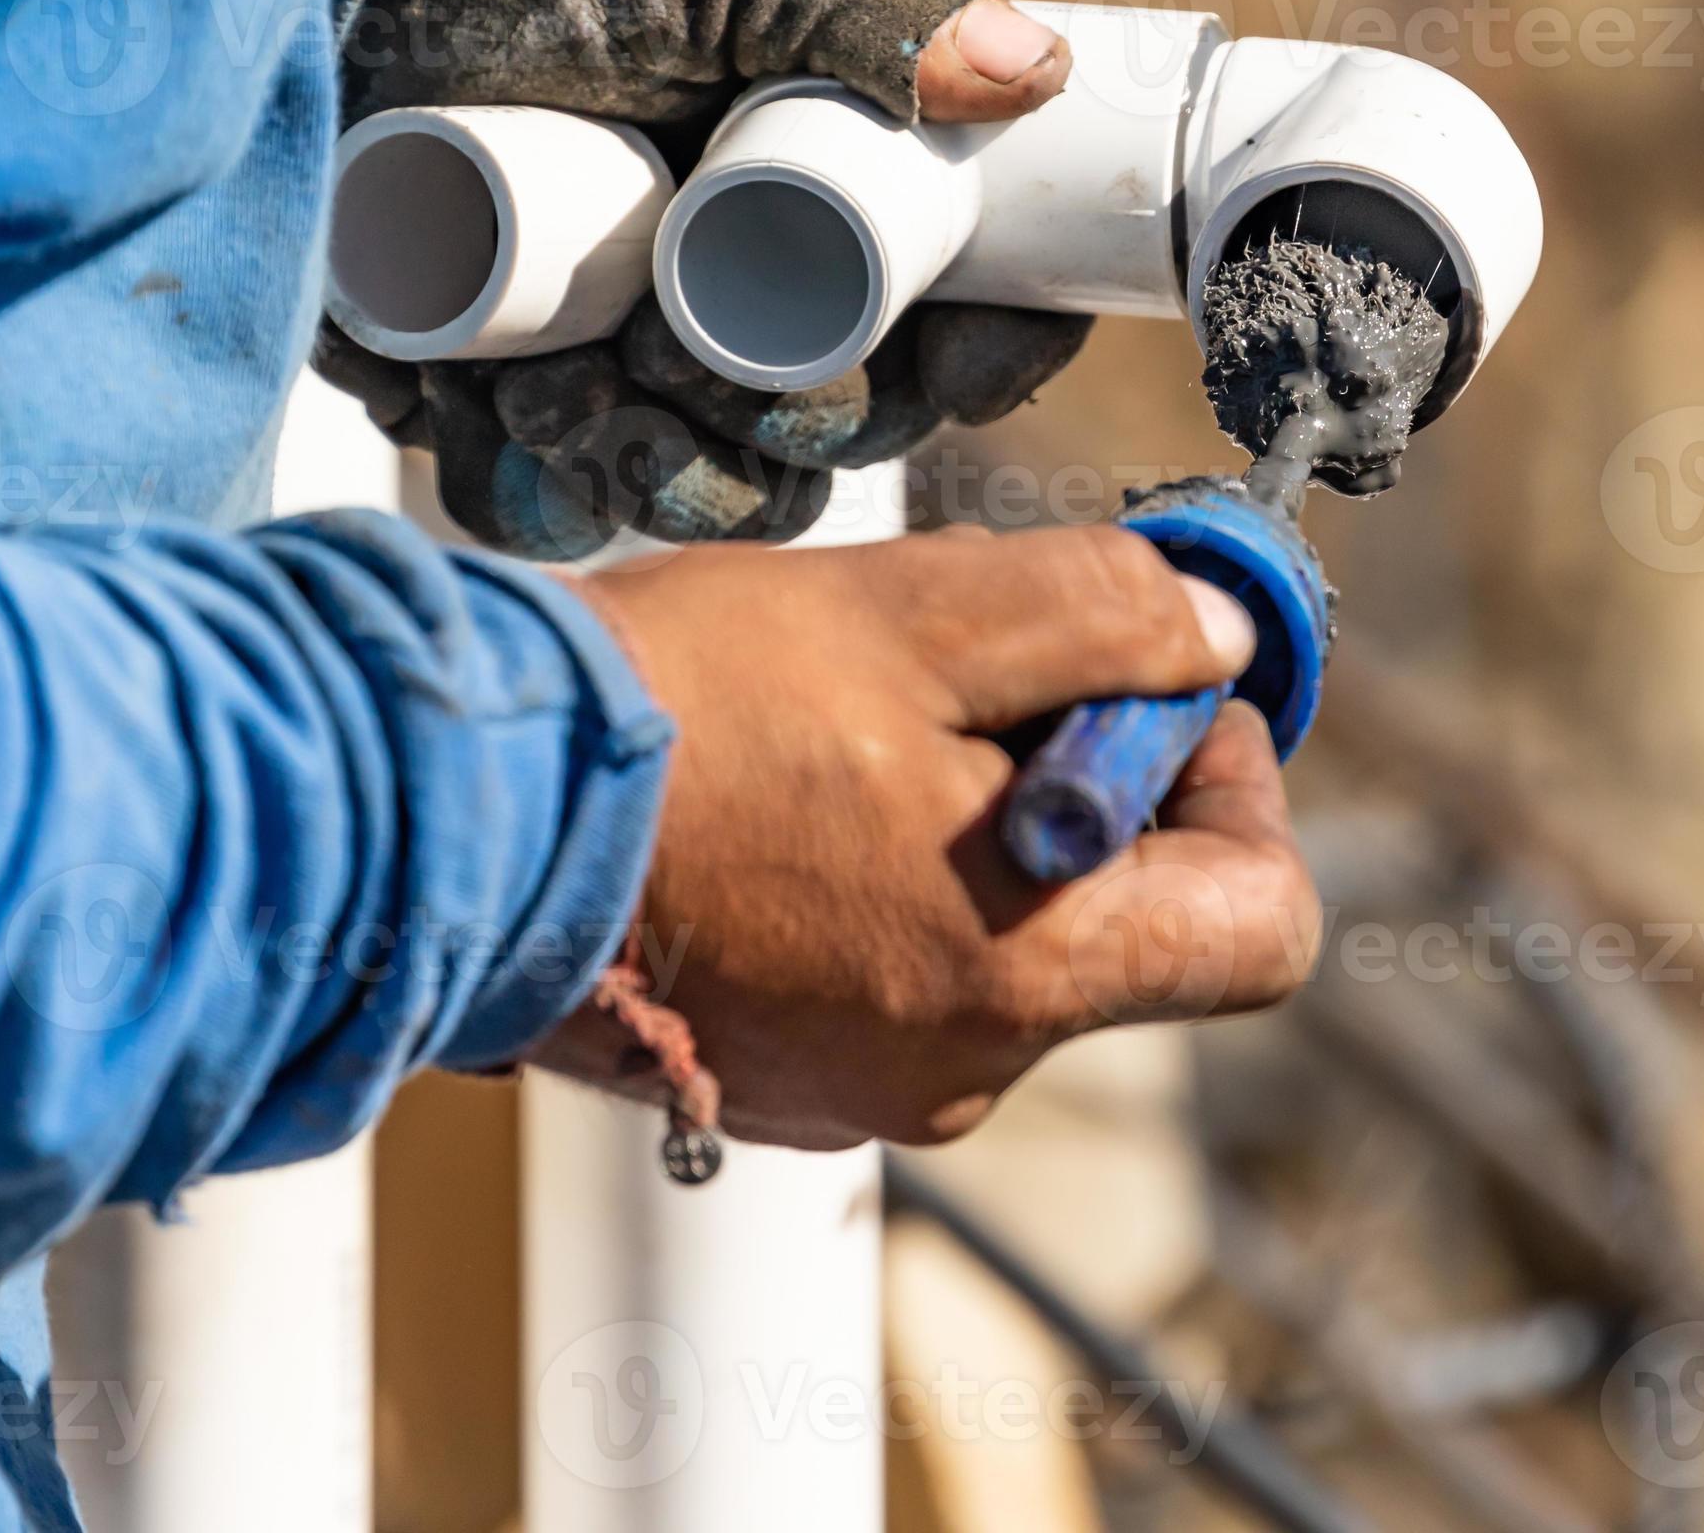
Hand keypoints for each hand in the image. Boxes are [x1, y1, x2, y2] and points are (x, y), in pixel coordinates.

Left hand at [313, 0, 1090, 556]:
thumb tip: (1033, 73)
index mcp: (828, 187)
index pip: (967, 310)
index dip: (984, 361)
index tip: (945, 371)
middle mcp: (746, 288)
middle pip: (848, 435)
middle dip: (787, 432)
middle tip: (671, 359)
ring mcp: (630, 363)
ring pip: (717, 497)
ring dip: (667, 477)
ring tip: (567, 392)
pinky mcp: (508, 410)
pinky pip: (565, 516)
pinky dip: (542, 495)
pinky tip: (497, 423)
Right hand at [534, 525, 1322, 1148]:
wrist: (441, 815)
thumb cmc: (678, 713)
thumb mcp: (928, 613)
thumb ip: (1112, 618)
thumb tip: (1219, 642)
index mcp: (1026, 975)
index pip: (1263, 929)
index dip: (1242, 789)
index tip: (1155, 696)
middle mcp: (962, 1068)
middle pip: (1133, 925)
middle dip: (1092, 780)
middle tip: (976, 673)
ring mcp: (865, 1089)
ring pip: (1011, 940)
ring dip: (979, 821)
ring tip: (848, 725)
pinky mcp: (778, 1078)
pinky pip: (903, 972)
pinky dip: (889, 879)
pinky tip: (784, 794)